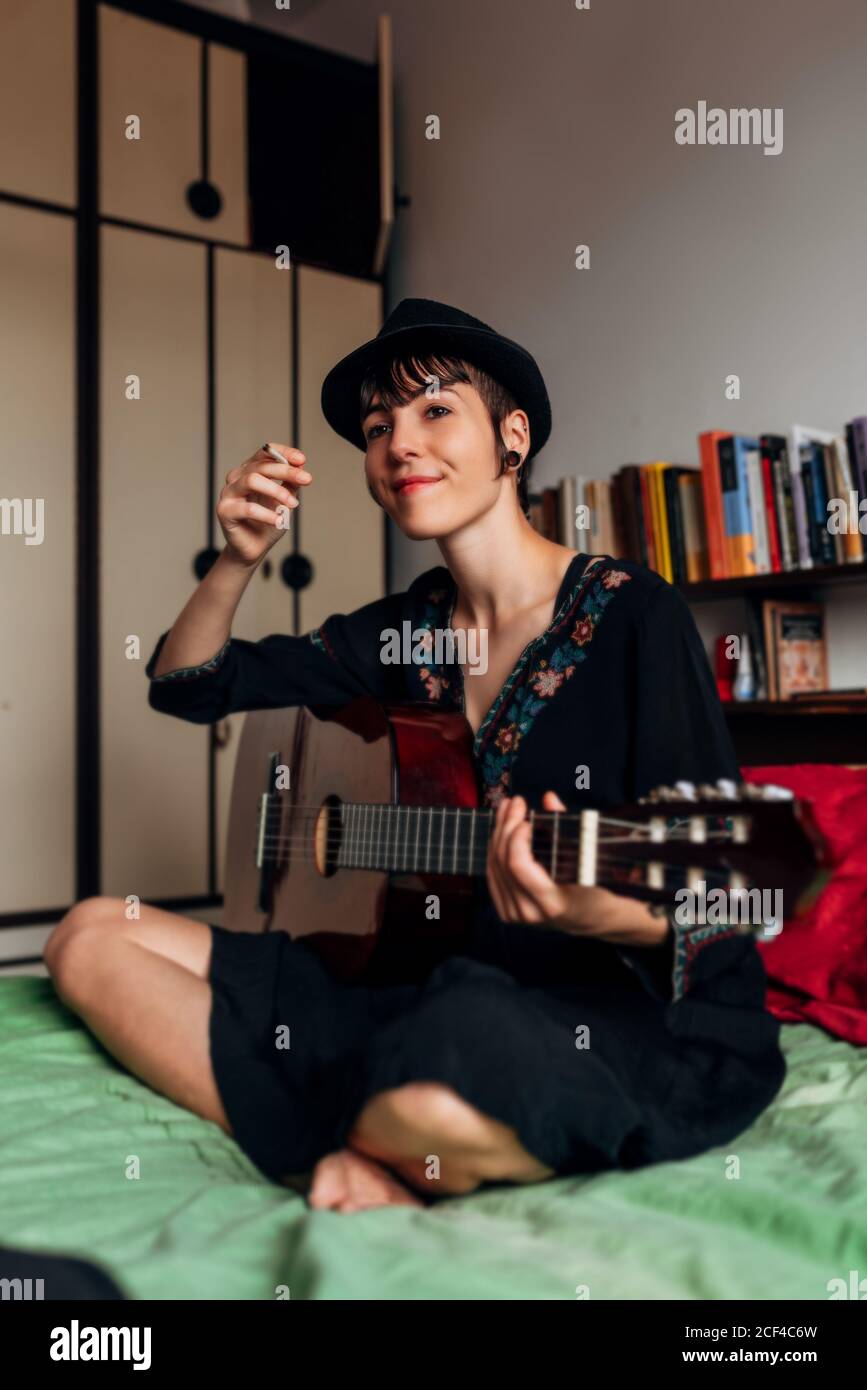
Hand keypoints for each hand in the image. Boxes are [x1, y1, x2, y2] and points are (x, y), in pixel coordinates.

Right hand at [217, 443, 312, 567]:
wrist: (254, 548)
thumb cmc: (268, 523)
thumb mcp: (285, 501)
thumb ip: (290, 484)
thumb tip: (301, 468)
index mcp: (249, 471)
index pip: (265, 453)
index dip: (283, 453)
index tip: (302, 460)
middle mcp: (236, 478)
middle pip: (261, 466)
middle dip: (286, 471)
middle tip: (307, 479)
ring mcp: (228, 493)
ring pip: (252, 480)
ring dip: (276, 490)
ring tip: (293, 504)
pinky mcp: (224, 511)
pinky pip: (248, 508)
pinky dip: (267, 514)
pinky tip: (279, 521)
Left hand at [486, 791, 669, 944]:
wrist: (588, 919)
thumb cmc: (592, 887)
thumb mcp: (586, 861)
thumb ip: (565, 827)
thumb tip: (549, 798)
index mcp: (551, 903)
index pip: (518, 864)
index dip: (516, 836)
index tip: (526, 817)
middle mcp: (529, 913)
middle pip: (503, 861)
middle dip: (506, 826)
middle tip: (515, 802)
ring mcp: (515, 915)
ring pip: (494, 866)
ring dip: (498, 833)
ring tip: (507, 810)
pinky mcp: (507, 912)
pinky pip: (493, 875)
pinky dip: (495, 849)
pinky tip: (502, 830)